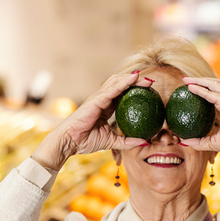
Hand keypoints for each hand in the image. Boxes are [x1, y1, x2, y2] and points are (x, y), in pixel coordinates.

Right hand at [31, 72, 149, 169]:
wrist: (70, 142)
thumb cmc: (85, 141)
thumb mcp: (111, 142)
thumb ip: (127, 142)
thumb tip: (144, 142)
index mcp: (105, 108)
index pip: (121, 95)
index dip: (134, 90)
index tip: (148, 91)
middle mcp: (102, 100)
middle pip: (120, 85)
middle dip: (135, 82)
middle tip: (150, 82)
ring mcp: (98, 98)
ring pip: (116, 82)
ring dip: (131, 79)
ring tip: (145, 78)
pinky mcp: (96, 100)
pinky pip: (112, 89)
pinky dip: (123, 83)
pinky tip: (134, 78)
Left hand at [180, 77, 219, 170]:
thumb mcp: (215, 142)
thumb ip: (200, 141)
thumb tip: (185, 141)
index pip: (219, 92)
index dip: (206, 88)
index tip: (193, 87)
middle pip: (216, 84)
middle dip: (201, 80)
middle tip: (186, 80)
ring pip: (214, 84)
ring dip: (199, 80)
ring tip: (186, 80)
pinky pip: (211, 94)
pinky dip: (200, 89)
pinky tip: (190, 88)